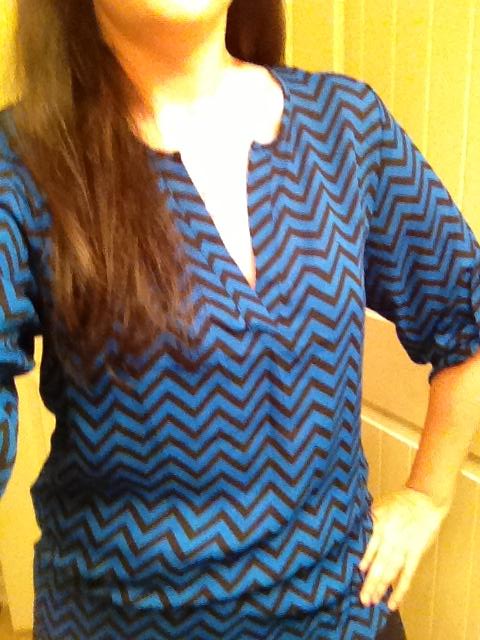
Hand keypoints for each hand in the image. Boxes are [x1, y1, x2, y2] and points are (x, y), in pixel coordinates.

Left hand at [358, 487, 449, 610]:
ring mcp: (405, 548)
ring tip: (372, 602)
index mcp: (381, 525)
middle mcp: (392, 539)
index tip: (357, 573)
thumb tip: (350, 530)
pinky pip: (407, 575)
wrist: (425, 500)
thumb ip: (368, 519)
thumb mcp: (380, 505)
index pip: (371, 547)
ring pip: (391, 572)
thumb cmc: (399, 502)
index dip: (365, 560)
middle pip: (380, 564)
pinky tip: (393, 602)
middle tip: (363, 599)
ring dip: (382, 588)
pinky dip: (400, 589)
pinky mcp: (416, 555)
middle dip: (371, 582)